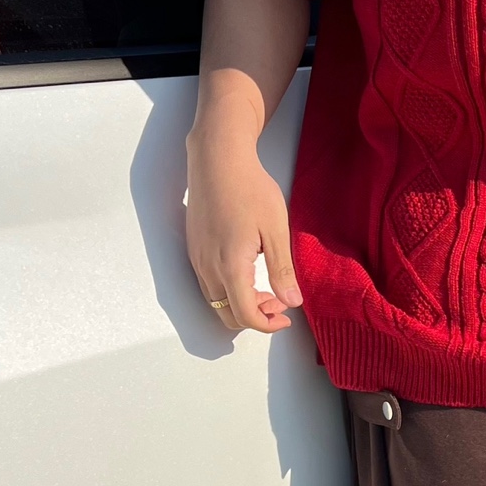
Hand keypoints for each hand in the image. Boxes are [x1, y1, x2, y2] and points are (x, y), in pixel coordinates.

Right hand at [186, 133, 301, 333]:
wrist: (218, 161)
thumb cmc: (249, 190)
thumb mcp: (275, 230)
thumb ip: (281, 270)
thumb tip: (291, 301)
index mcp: (230, 267)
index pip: (245, 315)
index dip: (267, 324)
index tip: (287, 316)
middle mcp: (207, 268)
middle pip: (226, 315)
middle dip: (255, 316)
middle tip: (280, 300)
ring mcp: (197, 259)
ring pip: (216, 301)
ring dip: (241, 303)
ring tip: (268, 285)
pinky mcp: (194, 249)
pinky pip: (208, 284)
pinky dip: (229, 290)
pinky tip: (249, 270)